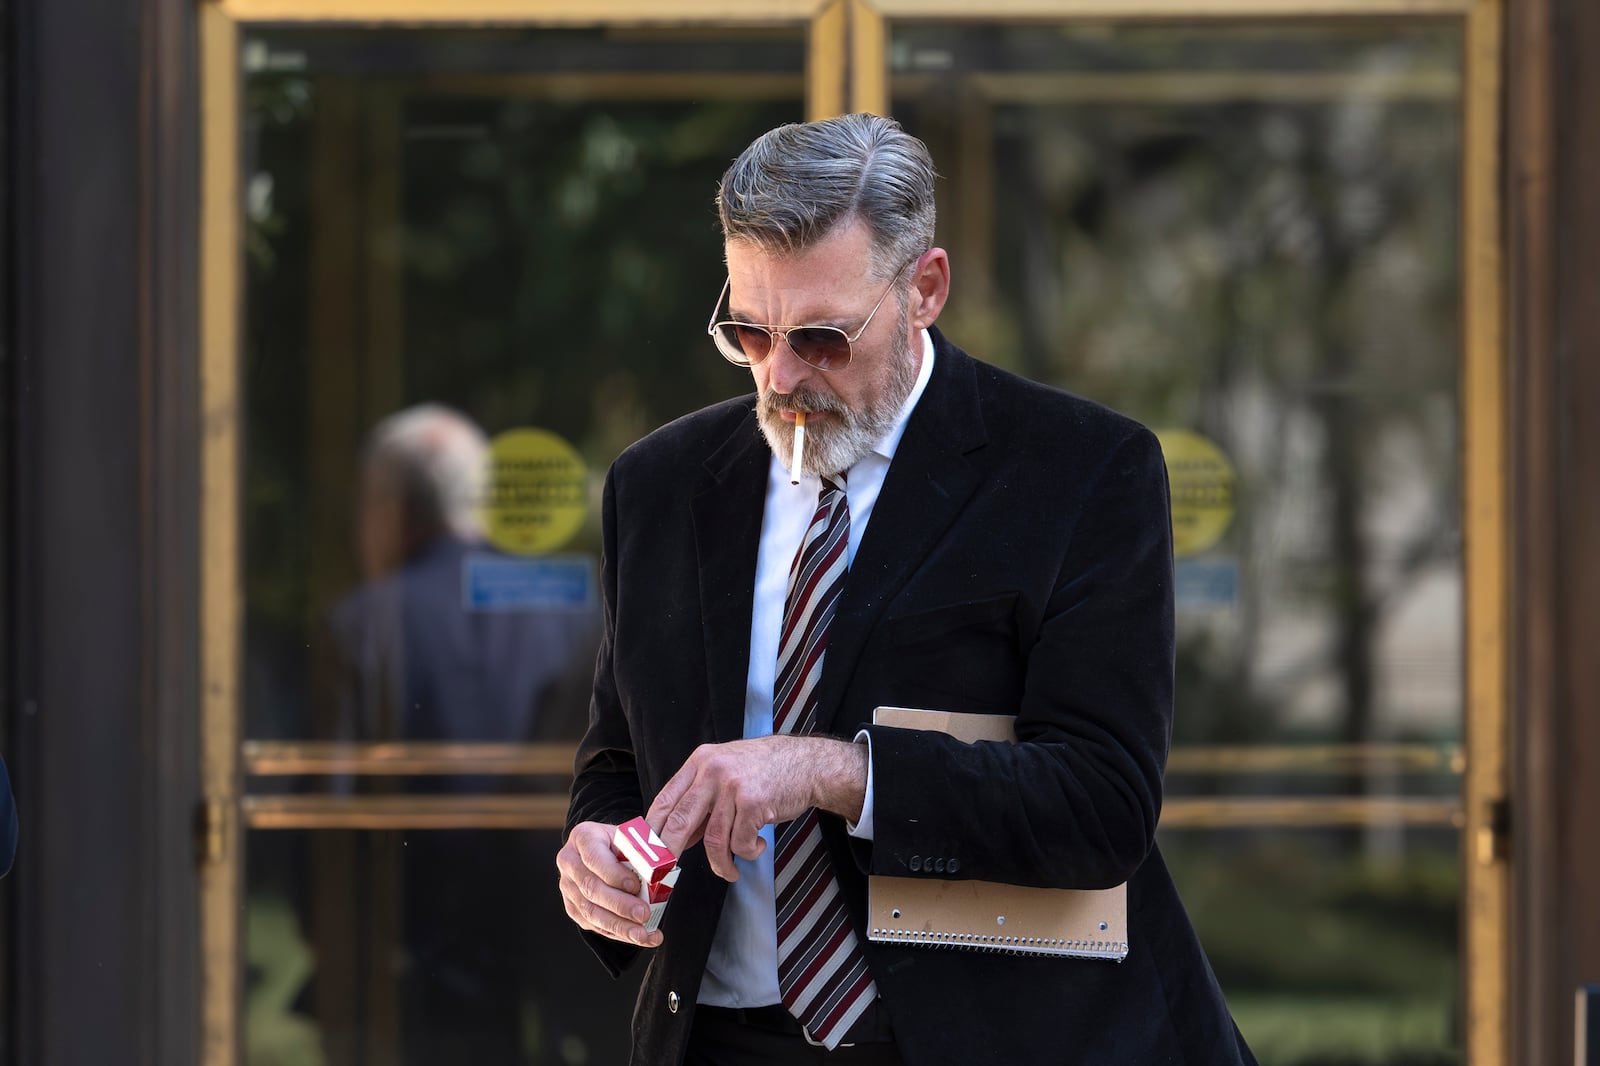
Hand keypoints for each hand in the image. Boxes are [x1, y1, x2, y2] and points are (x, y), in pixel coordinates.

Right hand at [557, 820, 663, 947]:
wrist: (606, 850)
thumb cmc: (622, 843)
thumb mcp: (631, 838)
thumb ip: (640, 852)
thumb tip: (658, 873)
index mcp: (583, 837)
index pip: (595, 858)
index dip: (615, 874)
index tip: (636, 886)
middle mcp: (570, 861)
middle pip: (591, 888)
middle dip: (620, 905)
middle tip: (644, 914)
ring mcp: (568, 886)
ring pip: (591, 911)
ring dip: (619, 926)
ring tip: (643, 934)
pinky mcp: (573, 907)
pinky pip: (594, 925)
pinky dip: (618, 933)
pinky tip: (640, 937)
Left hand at [647, 735, 866, 881]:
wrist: (807, 763)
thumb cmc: (765, 771)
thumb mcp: (725, 772)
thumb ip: (700, 799)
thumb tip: (675, 837)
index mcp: (700, 762)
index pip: (664, 800)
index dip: (652, 831)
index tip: (646, 854)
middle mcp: (712, 770)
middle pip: (679, 821)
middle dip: (669, 854)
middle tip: (665, 874)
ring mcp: (732, 786)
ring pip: (713, 839)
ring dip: (721, 863)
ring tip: (730, 871)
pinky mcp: (754, 802)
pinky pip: (741, 842)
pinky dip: (749, 852)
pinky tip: (758, 845)